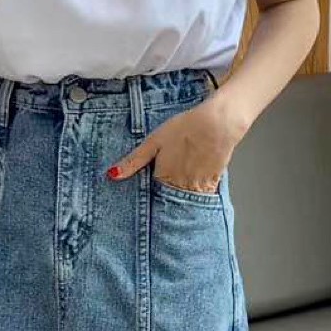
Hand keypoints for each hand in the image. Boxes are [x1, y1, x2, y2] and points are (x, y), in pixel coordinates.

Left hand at [106, 94, 250, 193]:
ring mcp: (197, 188)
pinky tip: (194, 190)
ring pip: (185, 204)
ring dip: (181, 203)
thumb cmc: (185, 128)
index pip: (152, 198)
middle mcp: (180, 187)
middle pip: (169, 203)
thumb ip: (134, 161)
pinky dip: (197, 197)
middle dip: (165, 206)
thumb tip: (112, 175)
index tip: (148, 201)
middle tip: (163, 206)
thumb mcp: (153, 141)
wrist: (218, 124)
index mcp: (163, 178)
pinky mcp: (212, 183)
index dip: (150, 198)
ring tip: (178, 197)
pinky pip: (202, 199)